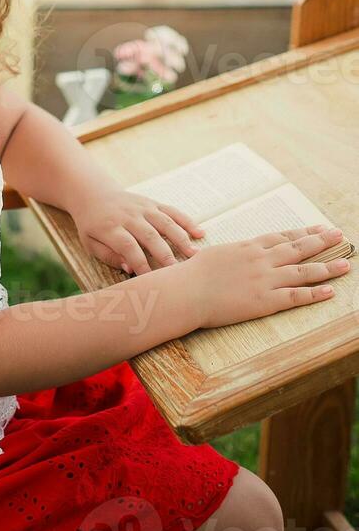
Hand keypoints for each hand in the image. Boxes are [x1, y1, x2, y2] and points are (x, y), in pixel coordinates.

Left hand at [71, 188, 203, 275]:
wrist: (93, 195)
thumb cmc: (92, 226)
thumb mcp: (90, 243)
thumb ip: (108, 256)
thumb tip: (129, 268)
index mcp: (111, 228)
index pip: (128, 246)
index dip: (141, 263)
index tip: (152, 280)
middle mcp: (128, 216)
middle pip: (149, 235)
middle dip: (165, 254)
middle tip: (179, 272)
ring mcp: (142, 208)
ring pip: (164, 222)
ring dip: (181, 238)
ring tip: (195, 255)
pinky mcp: (152, 203)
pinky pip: (172, 211)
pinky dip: (187, 221)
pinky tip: (200, 233)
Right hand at [186, 224, 349, 329]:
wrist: (187, 290)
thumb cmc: (194, 273)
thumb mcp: (216, 254)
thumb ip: (234, 254)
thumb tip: (239, 253)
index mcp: (249, 247)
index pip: (283, 237)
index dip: (303, 233)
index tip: (319, 229)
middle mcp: (261, 260)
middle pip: (298, 248)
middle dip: (321, 241)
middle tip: (339, 236)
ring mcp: (265, 280)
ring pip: (303, 271)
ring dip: (326, 267)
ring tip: (345, 264)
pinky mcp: (265, 301)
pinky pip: (296, 296)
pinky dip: (314, 293)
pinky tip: (330, 291)